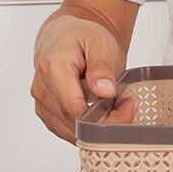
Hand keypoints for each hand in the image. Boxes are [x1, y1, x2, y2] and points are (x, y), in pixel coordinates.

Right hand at [30, 14, 138, 143]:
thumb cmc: (82, 38)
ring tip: (118, 101)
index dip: (106, 116)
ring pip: (75, 133)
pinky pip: (72, 132)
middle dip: (109, 119)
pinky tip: (105, 110)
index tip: (129, 102)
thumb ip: (102, 67)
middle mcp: (42, 90)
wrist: (66, 39)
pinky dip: (92, 127)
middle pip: (76, 124)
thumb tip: (104, 91)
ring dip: (102, 124)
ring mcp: (43, 105)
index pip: (75, 110)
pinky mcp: (49, 115)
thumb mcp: (100, 44)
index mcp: (53, 68)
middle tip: (129, 101)